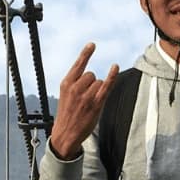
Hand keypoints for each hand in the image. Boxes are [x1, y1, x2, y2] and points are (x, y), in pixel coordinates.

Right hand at [47, 43, 118, 159]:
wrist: (65, 134)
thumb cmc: (67, 115)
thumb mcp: (64, 96)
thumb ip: (74, 83)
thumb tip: (90, 74)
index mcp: (66, 84)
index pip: (78, 65)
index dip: (86, 54)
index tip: (93, 44)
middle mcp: (75, 88)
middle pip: (91, 74)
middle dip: (91, 83)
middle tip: (85, 98)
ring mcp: (86, 96)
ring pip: (99, 82)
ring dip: (97, 90)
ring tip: (89, 103)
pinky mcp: (96, 104)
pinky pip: (106, 85)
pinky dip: (112, 75)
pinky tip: (115, 67)